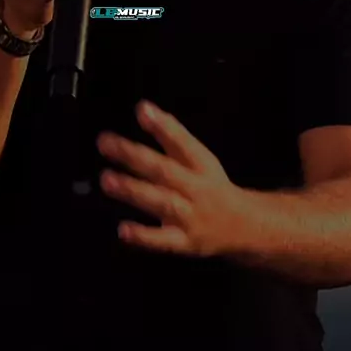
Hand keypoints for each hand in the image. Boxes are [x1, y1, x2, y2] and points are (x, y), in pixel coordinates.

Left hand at [97, 101, 242, 255]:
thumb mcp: (198, 158)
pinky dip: (143, 236)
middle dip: (134, 157)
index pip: (183, 143)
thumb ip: (171, 134)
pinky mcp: (185, 242)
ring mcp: (192, 216)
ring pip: (161, 202)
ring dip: (134, 191)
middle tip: (105, 143)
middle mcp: (197, 188)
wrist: (245, 226)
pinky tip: (123, 230)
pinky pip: (164, 241)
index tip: (142, 110)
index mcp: (202, 164)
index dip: (163, 127)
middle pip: (165, 171)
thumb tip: (143, 108)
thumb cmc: (211, 185)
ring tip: (107, 179)